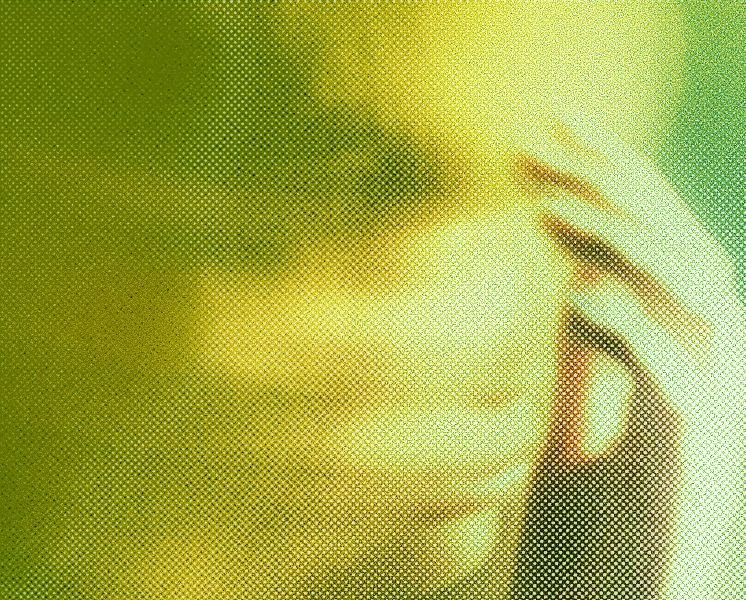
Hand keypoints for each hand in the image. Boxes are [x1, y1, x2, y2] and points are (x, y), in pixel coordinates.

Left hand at [518, 106, 743, 598]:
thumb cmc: (596, 532)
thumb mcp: (586, 412)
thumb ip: (596, 348)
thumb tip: (580, 274)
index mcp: (680, 354)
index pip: (652, 241)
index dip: (607, 174)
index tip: (544, 126)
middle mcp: (707, 370)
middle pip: (677, 246)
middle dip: (610, 182)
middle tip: (533, 139)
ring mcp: (709, 413)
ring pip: (696, 294)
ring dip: (623, 238)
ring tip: (544, 205)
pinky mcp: (692, 467)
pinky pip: (679, 383)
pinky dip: (633, 330)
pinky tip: (575, 294)